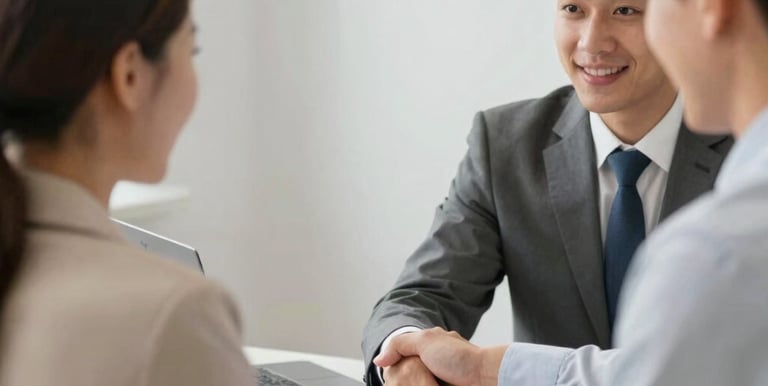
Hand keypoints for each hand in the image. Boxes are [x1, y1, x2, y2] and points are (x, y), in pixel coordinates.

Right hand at [375, 327, 504, 385]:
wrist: (485, 377)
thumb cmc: (459, 358)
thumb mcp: (424, 342)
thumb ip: (399, 345)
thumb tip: (380, 359)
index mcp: (431, 343)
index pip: (404, 351)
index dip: (395, 361)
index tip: (388, 371)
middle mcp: (437, 358)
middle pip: (411, 368)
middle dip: (404, 375)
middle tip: (395, 383)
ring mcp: (442, 374)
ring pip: (419, 380)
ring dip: (415, 383)